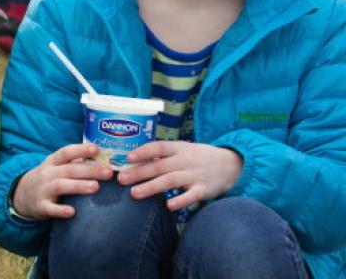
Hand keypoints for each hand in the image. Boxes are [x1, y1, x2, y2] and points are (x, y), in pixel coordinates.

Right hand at [12, 143, 113, 219]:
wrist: (23, 194)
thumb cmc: (50, 178)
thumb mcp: (58, 167)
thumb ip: (77, 163)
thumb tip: (105, 159)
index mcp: (53, 162)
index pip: (66, 152)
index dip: (80, 150)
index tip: (96, 149)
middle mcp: (48, 174)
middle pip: (68, 169)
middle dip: (89, 170)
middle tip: (108, 172)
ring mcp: (43, 190)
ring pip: (60, 186)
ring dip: (78, 186)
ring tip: (95, 187)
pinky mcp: (41, 206)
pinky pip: (50, 208)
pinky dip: (60, 210)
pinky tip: (72, 212)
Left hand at [117, 141, 242, 210]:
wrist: (232, 164)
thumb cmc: (199, 157)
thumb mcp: (183, 150)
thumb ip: (162, 154)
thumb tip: (133, 160)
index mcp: (179, 148)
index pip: (159, 147)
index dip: (143, 152)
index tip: (128, 158)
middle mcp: (185, 160)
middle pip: (160, 166)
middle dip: (139, 173)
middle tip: (121, 180)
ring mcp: (195, 175)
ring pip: (171, 181)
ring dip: (152, 187)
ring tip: (135, 193)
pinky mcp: (204, 189)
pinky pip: (191, 196)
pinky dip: (180, 200)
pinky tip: (168, 206)